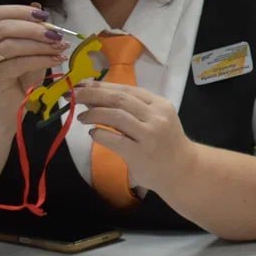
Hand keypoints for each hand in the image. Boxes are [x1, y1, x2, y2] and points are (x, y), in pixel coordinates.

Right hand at [0, 3, 68, 131]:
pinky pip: (18, 63)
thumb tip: (39, 7)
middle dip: (35, 28)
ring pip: (12, 44)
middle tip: (58, 34)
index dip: (22, 11)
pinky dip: (41, 59)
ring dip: (41, 44)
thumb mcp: (30, 53)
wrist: (4, 111)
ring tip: (60, 47)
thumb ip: (32, 33)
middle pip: (5, 26)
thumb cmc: (18, 81)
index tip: (45, 15)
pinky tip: (56, 59)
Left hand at [73, 81, 192, 194]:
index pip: (127, 90)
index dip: (101, 86)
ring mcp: (149, 135)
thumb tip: (95, 97)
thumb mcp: (156, 120)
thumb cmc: (165, 143)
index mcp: (160, 104)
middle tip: (73, 96)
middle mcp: (157, 116)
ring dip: (94, 113)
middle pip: (119, 99)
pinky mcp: (140, 154)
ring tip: (81, 117)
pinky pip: (113, 139)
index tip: (82, 85)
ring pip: (115, 116)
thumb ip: (132, 109)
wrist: (183, 170)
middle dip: (92, 95)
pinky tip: (93, 133)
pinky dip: (99, 134)